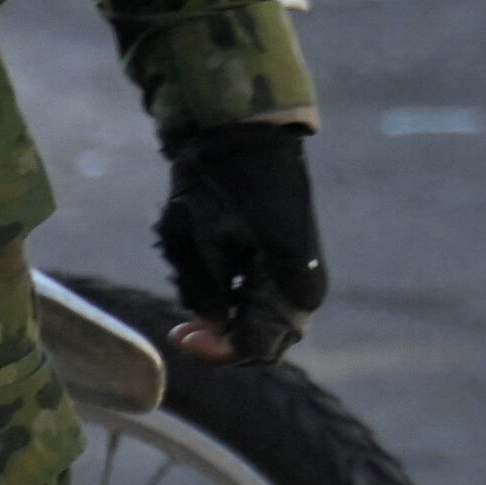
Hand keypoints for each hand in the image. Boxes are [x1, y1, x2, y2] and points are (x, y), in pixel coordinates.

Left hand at [158, 124, 327, 366]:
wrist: (248, 133)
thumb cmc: (222, 180)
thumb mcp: (203, 237)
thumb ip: (206, 291)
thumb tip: (211, 326)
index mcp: (288, 279)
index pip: (256, 344)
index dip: (216, 351)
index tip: (180, 334)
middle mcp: (305, 285)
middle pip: (268, 342)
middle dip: (225, 343)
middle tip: (184, 328)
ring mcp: (303, 274)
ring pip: (270, 326)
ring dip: (234, 325)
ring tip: (196, 309)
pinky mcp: (293, 264)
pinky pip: (271, 304)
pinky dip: (243, 307)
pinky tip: (217, 287)